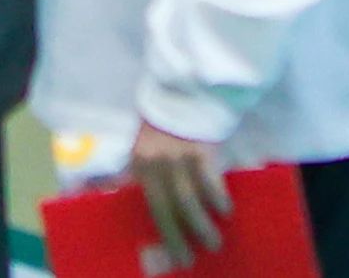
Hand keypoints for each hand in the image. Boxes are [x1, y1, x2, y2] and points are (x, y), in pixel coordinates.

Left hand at [133, 122, 236, 265]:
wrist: (185, 90)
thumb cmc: (165, 122)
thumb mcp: (144, 144)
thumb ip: (141, 172)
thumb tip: (123, 198)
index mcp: (138, 161)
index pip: (143, 203)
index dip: (155, 230)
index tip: (166, 253)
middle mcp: (154, 161)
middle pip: (164, 208)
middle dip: (175, 238)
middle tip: (187, 259)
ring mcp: (177, 155)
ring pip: (187, 200)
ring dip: (200, 226)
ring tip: (213, 244)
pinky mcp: (201, 148)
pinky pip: (209, 180)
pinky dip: (217, 198)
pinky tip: (225, 211)